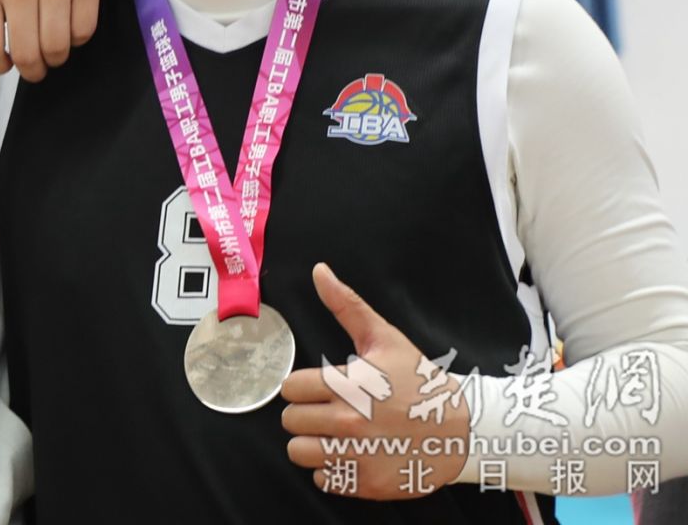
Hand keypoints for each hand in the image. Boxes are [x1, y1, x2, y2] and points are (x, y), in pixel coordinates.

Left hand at [281, 262, 470, 498]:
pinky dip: (331, 470)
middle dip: (305, 415)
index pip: (290, 389)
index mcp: (347, 385)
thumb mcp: (385, 339)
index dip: (302, 387)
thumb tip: (319, 270)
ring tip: (333, 434)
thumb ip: (347, 306)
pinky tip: (350, 455)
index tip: (319, 388)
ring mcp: (357, 456)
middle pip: (290, 422)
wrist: (463, 431)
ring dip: (311, 444)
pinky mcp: (366, 484)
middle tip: (328, 411)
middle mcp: (348, 423)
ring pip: (299, 453)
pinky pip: (323, 479)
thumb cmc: (419, 381)